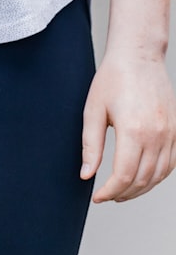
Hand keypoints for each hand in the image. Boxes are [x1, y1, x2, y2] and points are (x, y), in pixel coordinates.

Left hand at [81, 53, 175, 201]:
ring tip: (121, 191)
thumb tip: (86, 175)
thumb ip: (90, 146)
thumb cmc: (112, 79)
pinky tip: (141, 178)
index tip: (96, 196)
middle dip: (123, 193)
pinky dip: (157, 177)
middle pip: (142, 179)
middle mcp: (157, 136)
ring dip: (140, 188)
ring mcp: (171, 134)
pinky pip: (171, 164)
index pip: (124, 176)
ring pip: (159, 175)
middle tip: (106, 196)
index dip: (109, 191)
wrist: (139, 57)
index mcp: (133, 131)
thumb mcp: (93, 111)